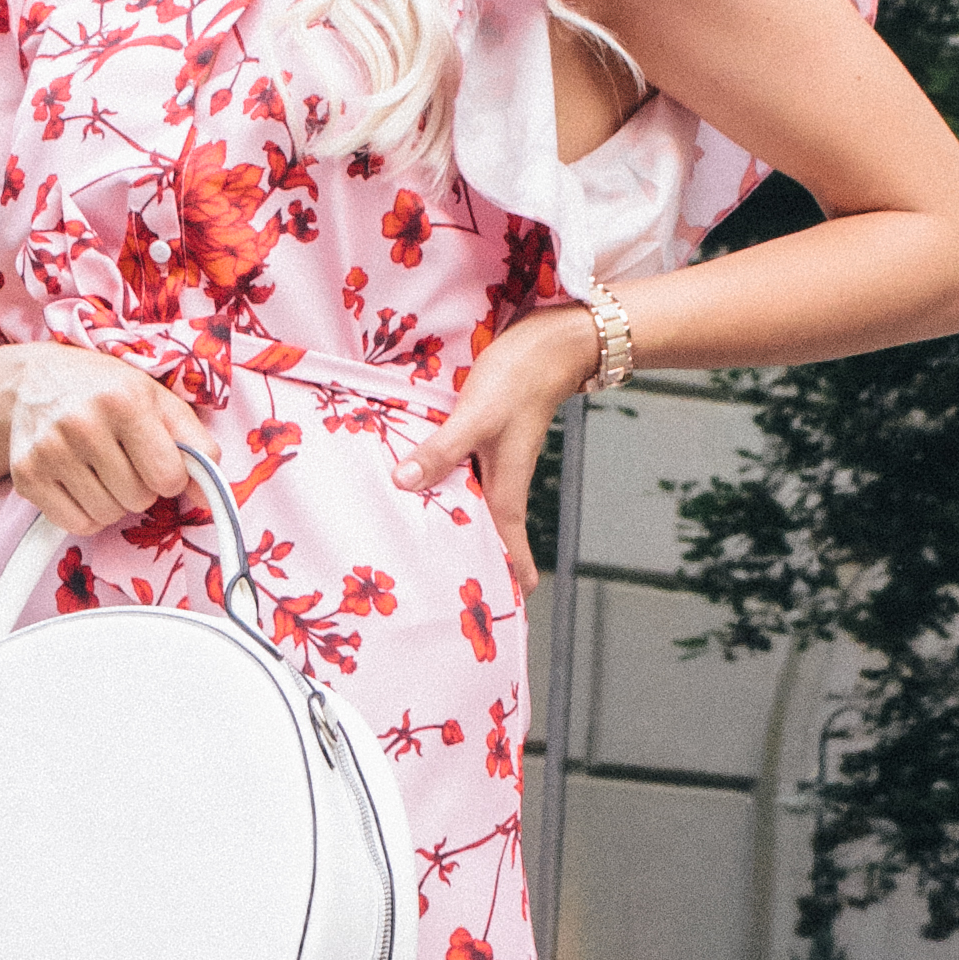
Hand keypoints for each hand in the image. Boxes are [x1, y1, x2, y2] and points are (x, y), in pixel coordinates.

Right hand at [7, 343, 192, 537]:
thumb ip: (194, 445)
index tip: (156, 459)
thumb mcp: (157, 401)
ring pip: (107, 516)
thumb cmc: (104, 391)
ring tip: (100, 468)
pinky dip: (85, 514)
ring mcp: (49, 451)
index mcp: (123, 400)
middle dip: (139, 487)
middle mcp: (82, 423)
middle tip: (123, 459)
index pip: (169, 477)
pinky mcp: (26, 475)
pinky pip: (76, 525)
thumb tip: (208, 497)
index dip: (170, 475)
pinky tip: (79, 483)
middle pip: (138, 500)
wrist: (33, 381)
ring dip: (113, 502)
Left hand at [390, 310, 590, 595]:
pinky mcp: (484, 443)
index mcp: (506, 490)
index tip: (494, 618)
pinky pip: (463, 480)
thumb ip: (441, 450)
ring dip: (457, 531)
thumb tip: (403, 483)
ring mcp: (495, 465)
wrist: (555, 341)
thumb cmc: (521, 377)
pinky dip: (446, 493)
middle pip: (490, 539)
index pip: (510, 554)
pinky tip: (418, 491)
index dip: (505, 588)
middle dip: (473, 568)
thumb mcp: (476, 416)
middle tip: (441, 598)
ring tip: (423, 555)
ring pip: (475, 510)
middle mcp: (502, 484)